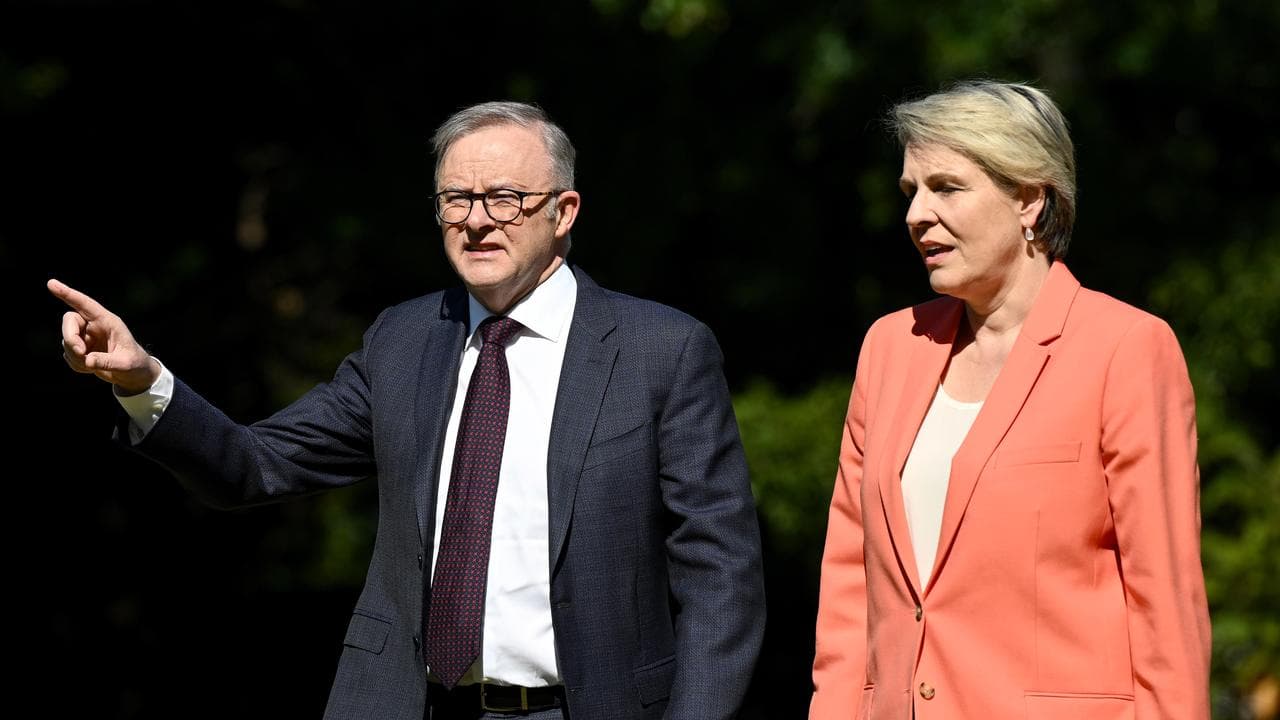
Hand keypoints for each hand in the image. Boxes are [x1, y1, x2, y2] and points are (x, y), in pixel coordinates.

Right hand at [48, 278, 160, 394]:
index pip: (85, 304)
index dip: (68, 294)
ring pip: (67, 340)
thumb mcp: (126, 364)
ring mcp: (86, 336)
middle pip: (70, 321)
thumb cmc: (135, 364)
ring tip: (94, 366)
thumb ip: (108, 362)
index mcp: (108, 321)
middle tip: (81, 354)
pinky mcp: (80, 348)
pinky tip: (91, 368)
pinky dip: (76, 364)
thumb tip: (87, 360)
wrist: (134, 374)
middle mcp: (95, 325)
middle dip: (70, 338)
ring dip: (75, 356)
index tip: (51, 283)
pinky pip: (68, 354)